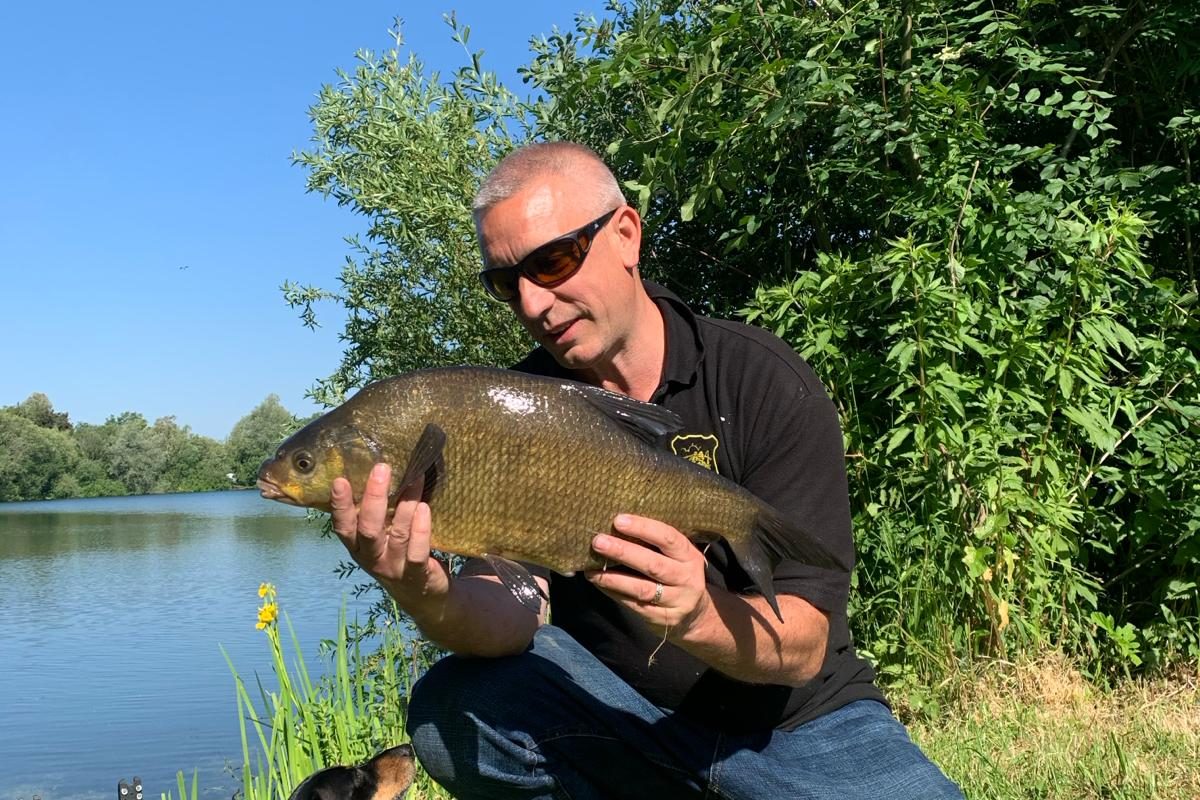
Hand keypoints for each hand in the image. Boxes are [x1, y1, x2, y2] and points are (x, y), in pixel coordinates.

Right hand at [330, 463, 450, 615]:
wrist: (423, 594)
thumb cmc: (399, 552)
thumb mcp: (383, 535)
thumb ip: (379, 512)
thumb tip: (381, 469)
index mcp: (358, 547)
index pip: (343, 526)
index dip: (340, 505)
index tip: (340, 480)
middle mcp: (371, 559)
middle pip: (368, 528)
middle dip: (374, 498)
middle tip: (382, 469)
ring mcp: (393, 569)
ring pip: (397, 535)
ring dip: (405, 506)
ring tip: (415, 480)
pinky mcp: (416, 576)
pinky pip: (417, 552)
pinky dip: (421, 530)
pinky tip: (424, 508)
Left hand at [586, 514, 711, 633]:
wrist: (695, 615)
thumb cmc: (677, 573)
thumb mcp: (677, 557)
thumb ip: (656, 544)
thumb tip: (617, 525)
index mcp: (690, 556)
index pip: (668, 538)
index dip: (643, 528)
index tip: (618, 521)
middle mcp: (686, 579)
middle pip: (653, 565)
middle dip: (623, 552)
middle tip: (598, 542)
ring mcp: (676, 602)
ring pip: (642, 589)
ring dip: (613, 579)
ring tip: (591, 571)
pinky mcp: (663, 619)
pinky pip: (635, 605)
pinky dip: (614, 593)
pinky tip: (599, 584)